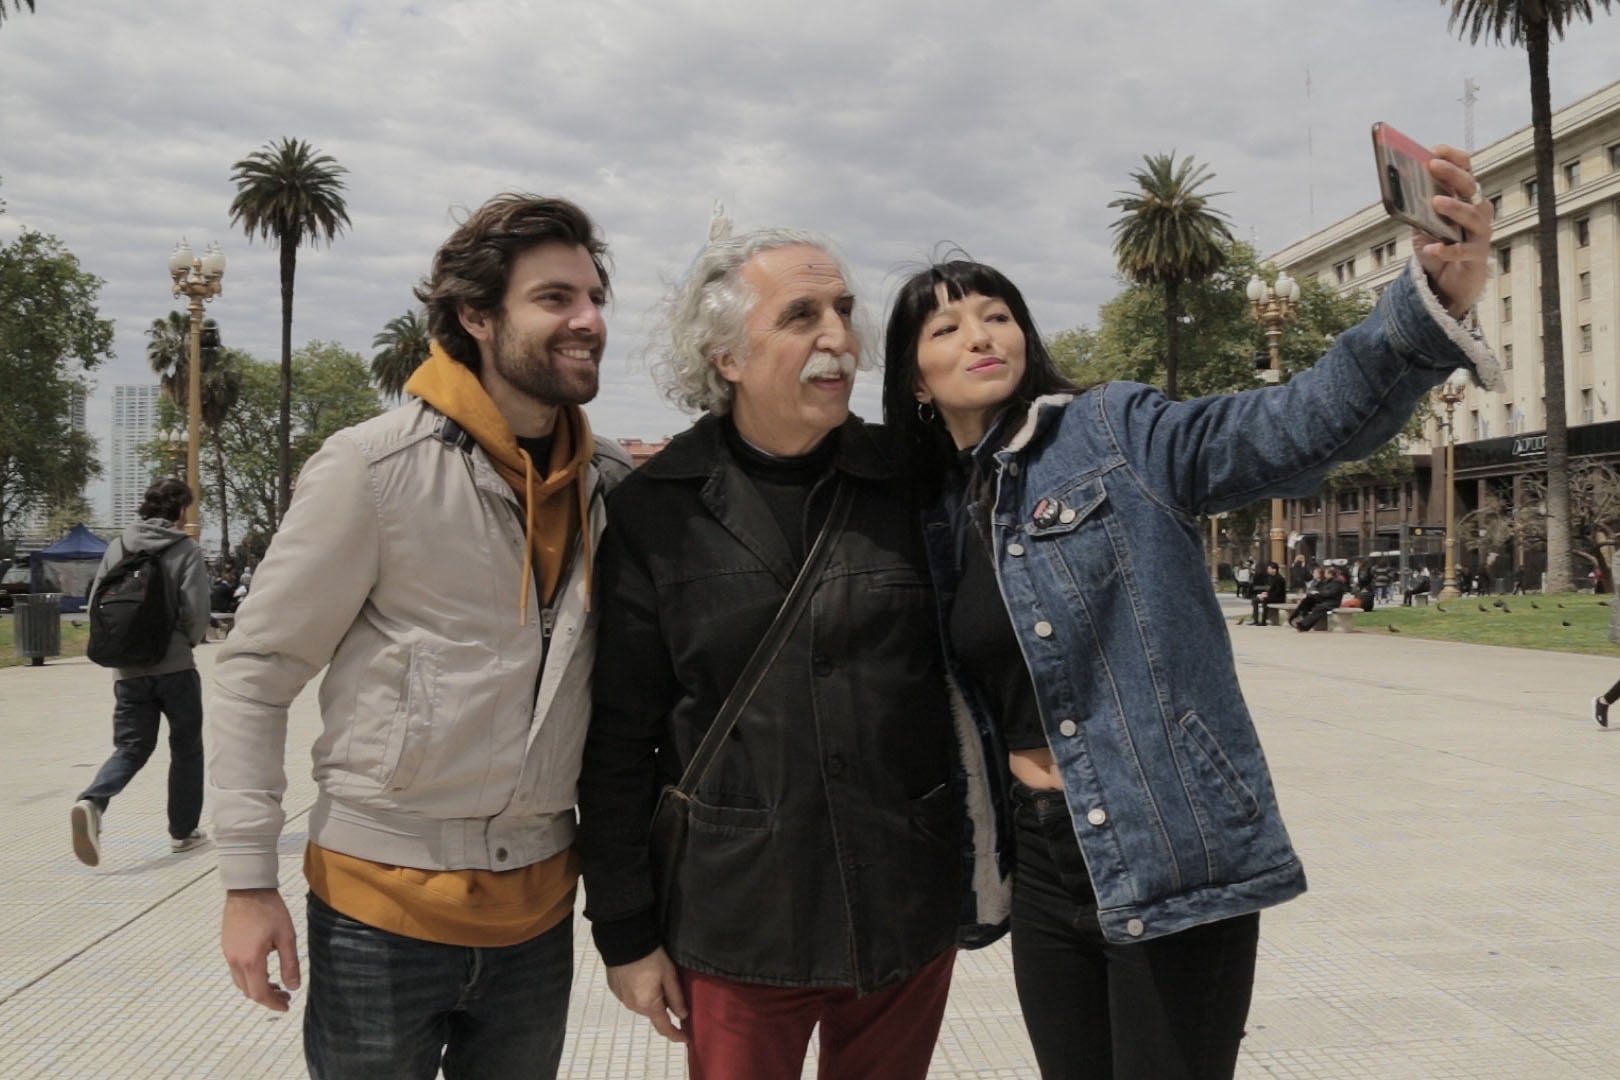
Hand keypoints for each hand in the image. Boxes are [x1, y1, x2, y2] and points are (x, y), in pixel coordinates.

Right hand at [222, 888, 300, 1011]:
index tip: (286, 1006)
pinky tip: (265, 969)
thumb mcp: (287, 937)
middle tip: (285, 996)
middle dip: (266, 997)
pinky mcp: (227, 946)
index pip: (259, 993)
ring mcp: (228, 954)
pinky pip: (237, 970)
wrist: (248, 889)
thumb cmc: (270, 910)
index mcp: (250, 960)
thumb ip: (289, 964)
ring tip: (276, 984)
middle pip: (248, 991)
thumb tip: (293, 987)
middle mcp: (235, 961)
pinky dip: (250, 976)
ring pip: (241, 982)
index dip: (273, 1004)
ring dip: (257, 987)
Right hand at [605, 948, 688, 1042]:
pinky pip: (631, 997)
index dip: (676, 1035)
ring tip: (656, 981)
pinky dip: (640, 992)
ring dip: (651, 1000)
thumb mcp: (669, 975)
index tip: (685, 1038)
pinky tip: (642, 978)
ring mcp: (622, 998)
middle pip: (653, 1014)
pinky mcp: (615, 989)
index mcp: (648, 1005)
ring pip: (642, 1005)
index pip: (664, 1027)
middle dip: (663, 1009)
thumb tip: (683, 1015)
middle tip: (672, 993)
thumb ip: (676, 997)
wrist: (623, 941)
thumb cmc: (650, 957)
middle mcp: (633, 1006)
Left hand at [1412, 145, 1493, 318]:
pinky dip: (1447, 249)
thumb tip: (1397, 188)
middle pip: (1470, 186)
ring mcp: (1479, 233)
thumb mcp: (1423, 224)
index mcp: (1464, 198)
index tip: (1434, 150)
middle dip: (1451, 174)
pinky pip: (1464, 250)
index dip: (1453, 158)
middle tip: (1432, 165)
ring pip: (1472, 215)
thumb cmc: (1437, 247)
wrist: (1448, 282)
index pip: (1466, 170)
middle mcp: (1476, 211)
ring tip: (1435, 202)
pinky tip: (1431, 248)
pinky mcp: (1476, 255)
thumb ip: (1416, 208)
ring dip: (1454, 207)